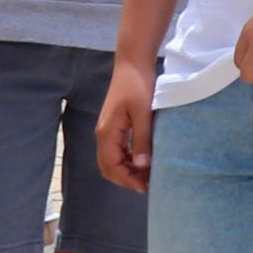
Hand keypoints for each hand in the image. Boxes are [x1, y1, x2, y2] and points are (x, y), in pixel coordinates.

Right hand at [97, 63, 155, 191]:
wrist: (132, 65)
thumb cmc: (138, 86)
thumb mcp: (143, 113)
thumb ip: (142, 139)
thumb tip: (142, 165)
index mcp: (107, 133)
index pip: (111, 167)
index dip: (127, 180)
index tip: (146, 187)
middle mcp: (103, 135)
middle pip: (109, 167)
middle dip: (127, 178)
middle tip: (149, 185)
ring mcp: (108, 130)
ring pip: (113, 160)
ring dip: (128, 170)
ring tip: (149, 175)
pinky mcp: (115, 126)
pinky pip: (118, 150)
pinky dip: (129, 159)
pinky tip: (145, 160)